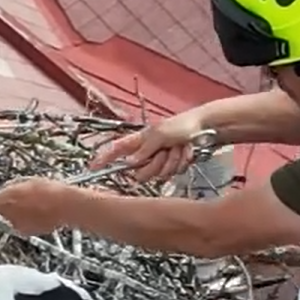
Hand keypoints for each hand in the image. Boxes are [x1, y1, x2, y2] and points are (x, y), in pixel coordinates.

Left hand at [0, 177, 81, 237]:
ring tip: (35, 204)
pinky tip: (40, 213)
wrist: (67, 206)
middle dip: (6, 205)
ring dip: (17, 212)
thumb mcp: (27, 181)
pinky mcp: (26, 232)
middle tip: (22, 196)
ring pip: (11, 218)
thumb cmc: (49, 190)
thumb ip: (11, 189)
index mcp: (7, 196)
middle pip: (1, 210)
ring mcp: (17, 224)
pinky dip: (27, 220)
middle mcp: (9, 213)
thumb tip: (2, 195)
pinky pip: (22, 224)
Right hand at [88, 111, 204, 182]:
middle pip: (140, 172)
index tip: (93, 167)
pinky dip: (181, 162)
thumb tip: (130, 163)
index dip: (103, 159)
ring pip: (158, 175)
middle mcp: (146, 152)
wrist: (206, 128)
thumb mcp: (161, 134)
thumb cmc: (183, 124)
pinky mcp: (171, 166)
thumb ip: (145, 150)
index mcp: (139, 140)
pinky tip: (186, 151)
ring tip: (179, 148)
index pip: (116, 150)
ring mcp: (159, 160)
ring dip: (171, 162)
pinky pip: (172, 174)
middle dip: (155, 164)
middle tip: (165, 151)